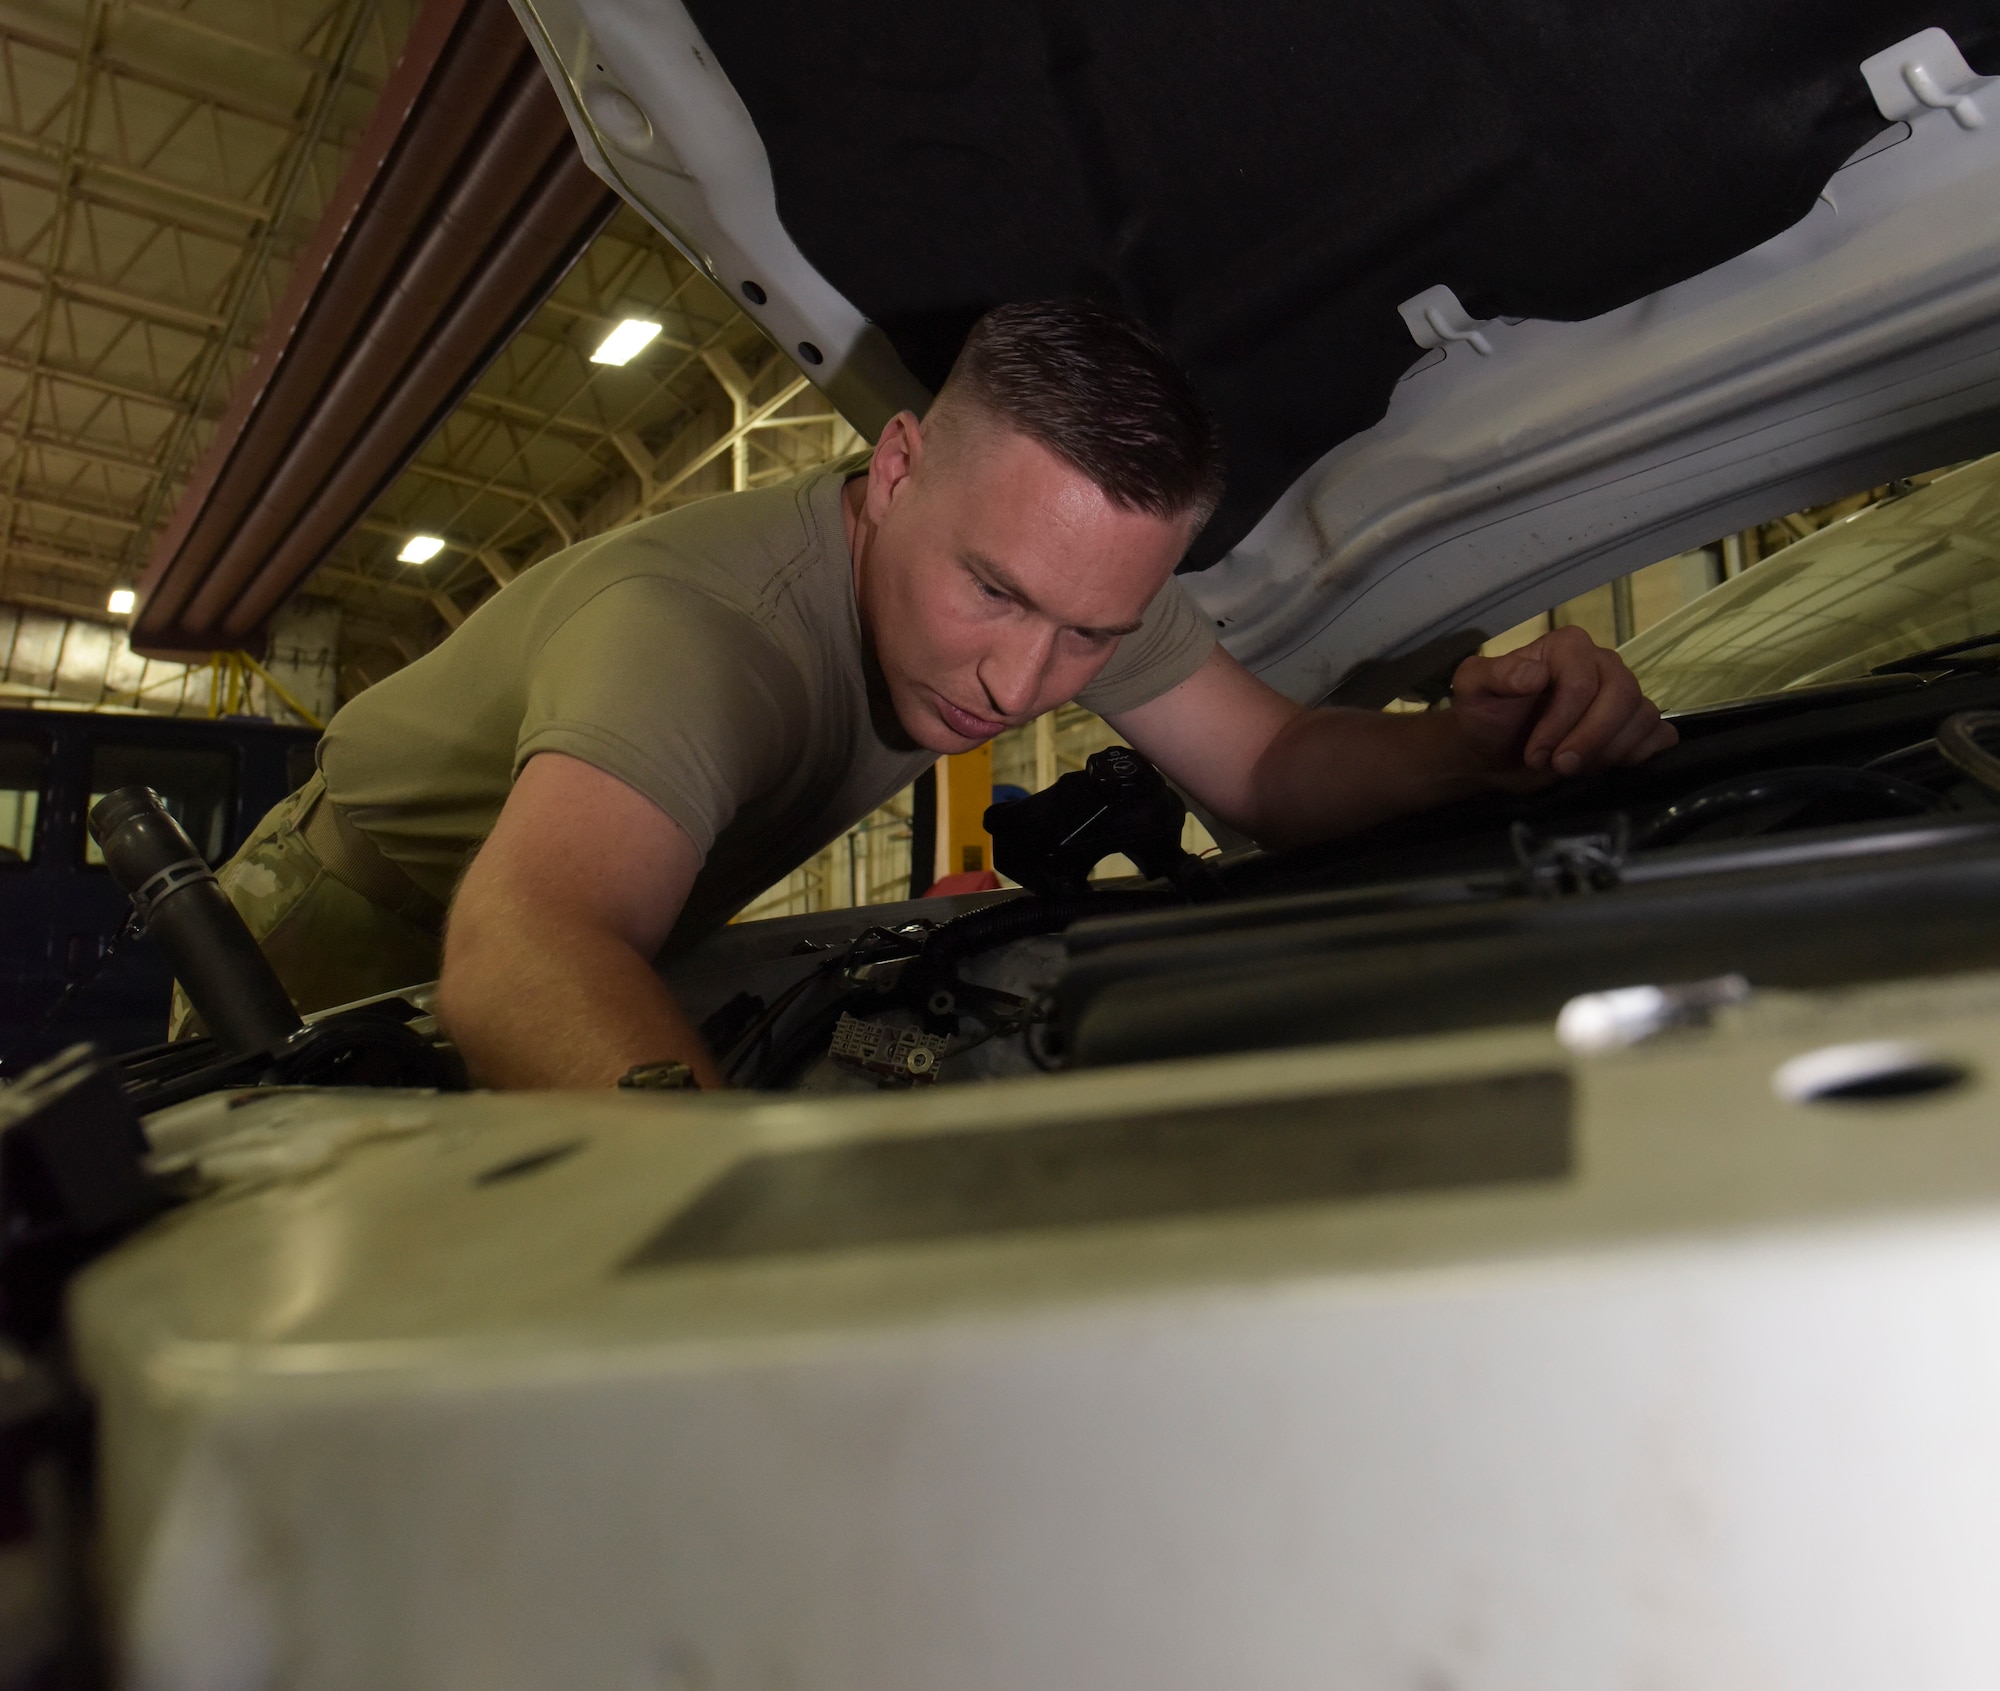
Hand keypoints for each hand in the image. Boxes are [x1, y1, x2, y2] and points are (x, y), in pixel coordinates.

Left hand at [1449, 625, 1676, 780]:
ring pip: (1644, 717)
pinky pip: (1661, 735)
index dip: (1562, 720)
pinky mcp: (1635, 726)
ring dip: (1609, 751)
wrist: (1493, 755)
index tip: (1535, 751)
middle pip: (1623, 696)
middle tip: (1559, 766)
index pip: (1582, 681)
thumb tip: (1535, 675)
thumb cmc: (1485, 717)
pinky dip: (1639, 754)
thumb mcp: (1472, 690)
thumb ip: (1493, 674)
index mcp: (1567, 647)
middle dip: (1590, 738)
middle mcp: (1603, 664)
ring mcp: (1623, 695)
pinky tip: (1605, 765)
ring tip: (1572, 768)